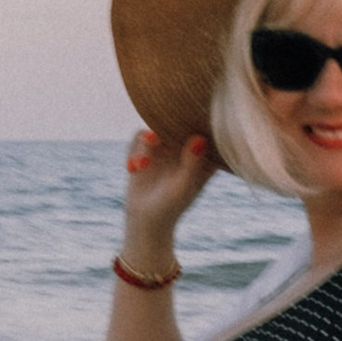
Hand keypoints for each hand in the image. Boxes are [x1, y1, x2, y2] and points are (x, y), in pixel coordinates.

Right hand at [120, 125, 217, 255]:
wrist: (146, 219)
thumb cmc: (170, 207)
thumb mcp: (183, 187)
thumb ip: (192, 164)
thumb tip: (199, 138)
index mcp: (204, 157)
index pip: (208, 132)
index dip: (200, 122)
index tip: (185, 134)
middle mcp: (186, 148)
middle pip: (182, 121)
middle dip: (166, 127)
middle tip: (154, 141)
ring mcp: (167, 147)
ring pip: (157, 126)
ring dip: (146, 142)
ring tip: (142, 164)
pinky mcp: (148, 149)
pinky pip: (140, 136)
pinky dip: (134, 151)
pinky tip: (133, 169)